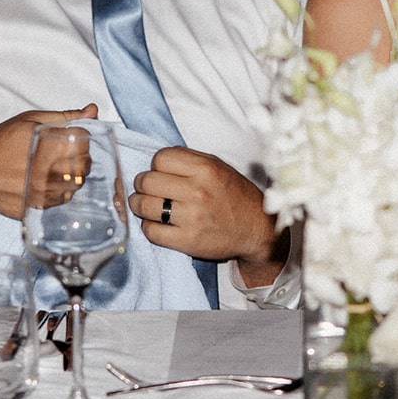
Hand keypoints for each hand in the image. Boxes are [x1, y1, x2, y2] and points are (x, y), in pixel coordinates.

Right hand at [0, 105, 98, 223]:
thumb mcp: (29, 120)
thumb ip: (64, 116)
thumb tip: (91, 110)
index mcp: (48, 146)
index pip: (85, 142)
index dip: (81, 137)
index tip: (73, 137)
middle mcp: (48, 172)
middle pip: (85, 165)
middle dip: (80, 156)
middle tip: (65, 152)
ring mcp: (44, 193)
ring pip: (77, 184)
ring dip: (72, 174)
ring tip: (55, 166)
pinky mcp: (39, 207)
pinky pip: (63, 199)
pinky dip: (61, 189)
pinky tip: (48, 179)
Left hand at [131, 147, 285, 287]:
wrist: (256, 229)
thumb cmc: (235, 196)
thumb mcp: (218, 167)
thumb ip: (189, 160)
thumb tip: (157, 161)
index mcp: (206, 168)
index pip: (160, 158)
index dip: (156, 166)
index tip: (160, 174)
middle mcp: (198, 191)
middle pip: (146, 181)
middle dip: (143, 186)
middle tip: (149, 191)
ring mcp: (192, 217)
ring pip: (143, 205)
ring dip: (141, 206)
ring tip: (149, 207)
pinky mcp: (187, 240)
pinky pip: (150, 231)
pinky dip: (149, 227)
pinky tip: (159, 224)